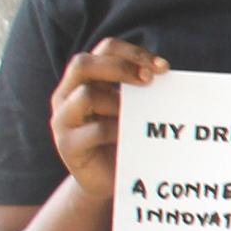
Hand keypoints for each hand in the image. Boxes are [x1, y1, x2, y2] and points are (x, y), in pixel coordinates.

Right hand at [49, 39, 168, 202]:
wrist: (110, 181)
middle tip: (150, 81)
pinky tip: (131, 137)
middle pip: (83, 64)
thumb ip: (143, 91)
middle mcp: (67, 94)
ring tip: (138, 116)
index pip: (105, 49)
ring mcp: (62, 119)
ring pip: (86, 95)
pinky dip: (118, 130)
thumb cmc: (126, 139)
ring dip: (118, 103)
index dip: (133, 52)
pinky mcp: (67, 145)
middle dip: (120, 67)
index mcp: (85, 80)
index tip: (164, 68)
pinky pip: (95, 130)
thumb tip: (168, 74)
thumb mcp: (135, 110)